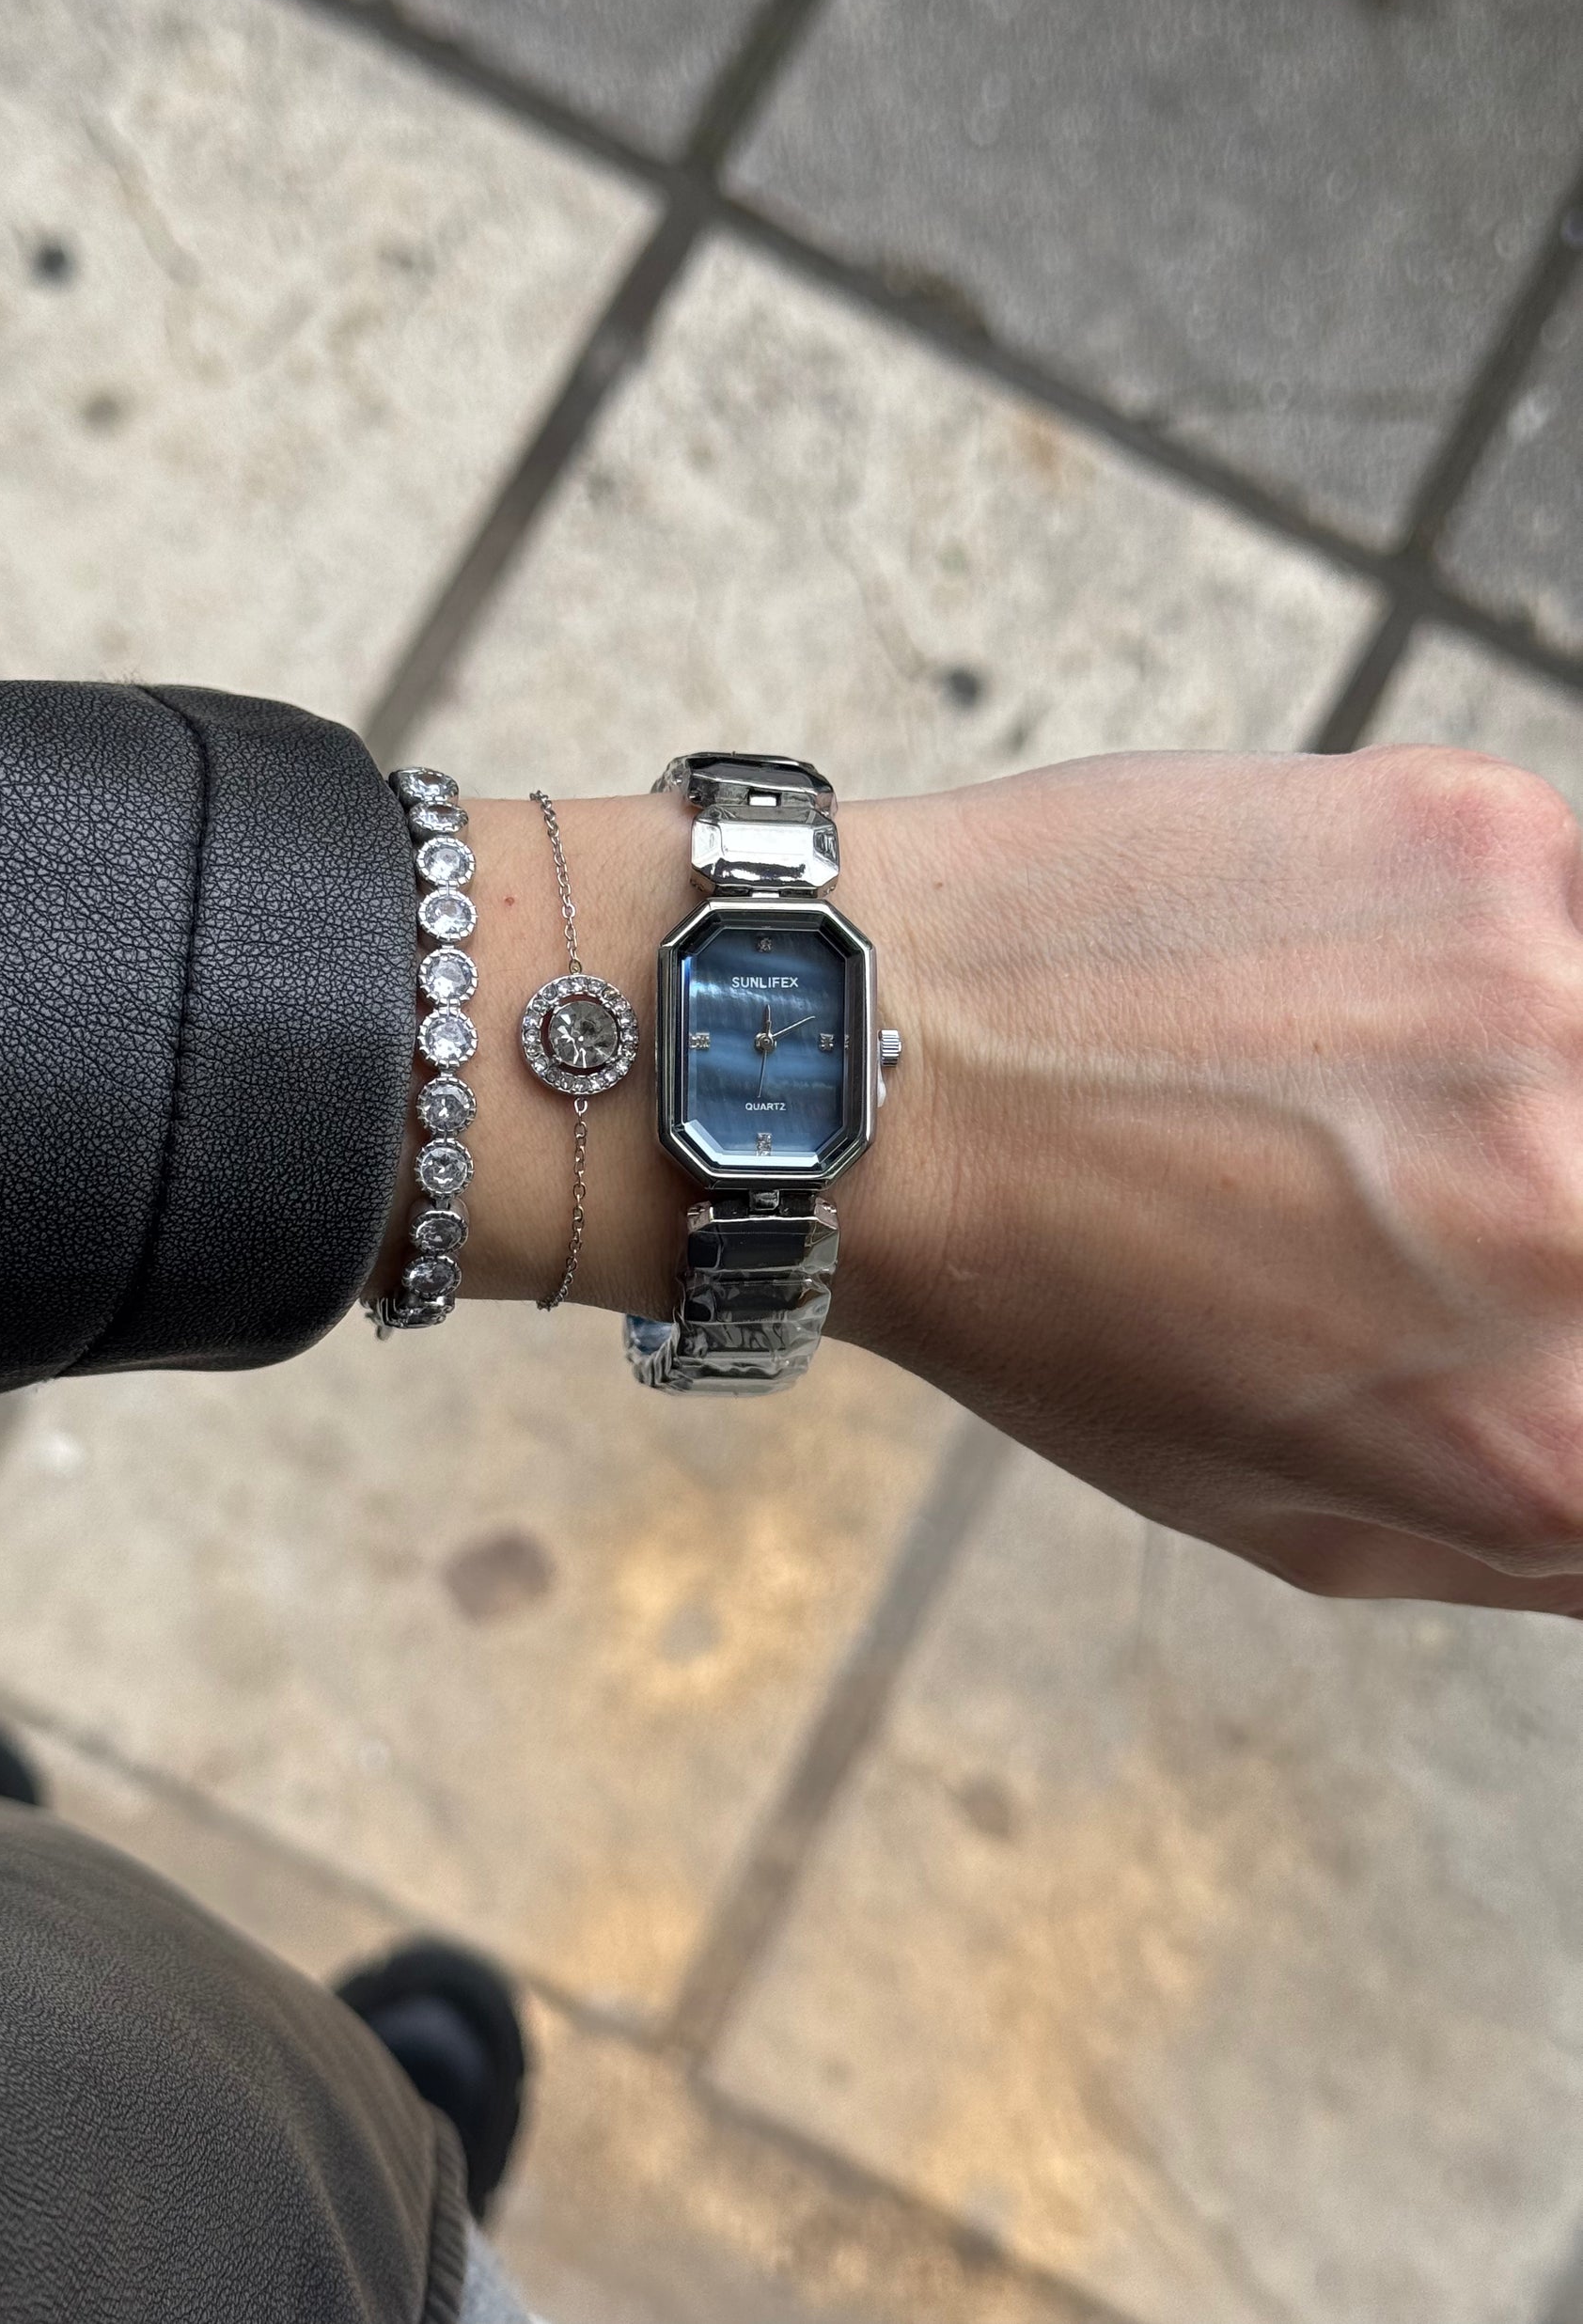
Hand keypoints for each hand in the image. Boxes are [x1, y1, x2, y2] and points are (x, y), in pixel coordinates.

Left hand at [451, 753, 1582, 1611]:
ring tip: (1373, 1077)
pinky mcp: (1486, 839)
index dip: (1570, 1361)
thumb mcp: (1292, 1511)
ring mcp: (1543, 1009)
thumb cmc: (1044, 1302)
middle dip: (1547, 1220)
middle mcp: (1576, 1227)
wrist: (858, 1056)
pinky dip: (1480, 943)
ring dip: (1530, 1072)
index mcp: (1541, 1445)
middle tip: (1413, 1189)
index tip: (1506, 1317)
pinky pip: (1563, 903)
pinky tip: (1330, 971)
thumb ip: (1532, 1528)